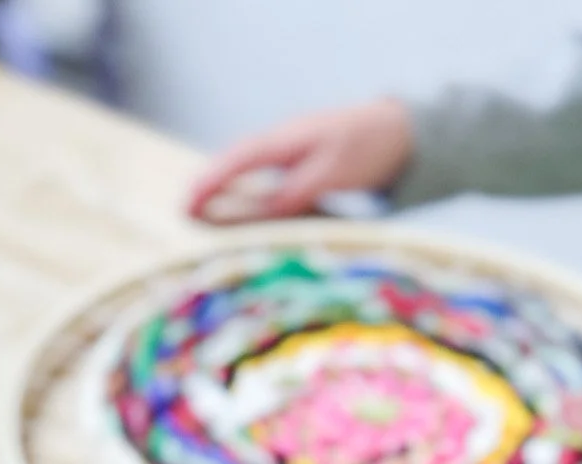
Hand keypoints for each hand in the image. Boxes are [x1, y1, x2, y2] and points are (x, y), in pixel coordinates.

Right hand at [186, 99, 413, 222]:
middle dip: (208, 186)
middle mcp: (282, 143)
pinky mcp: (301, 163)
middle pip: (235, 163)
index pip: (237, 161)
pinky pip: (264, 176)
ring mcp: (291, 151)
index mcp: (285, 141)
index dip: (211, 183)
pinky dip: (246, 190)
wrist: (398, 131)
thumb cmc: (367, 147)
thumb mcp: (331, 173)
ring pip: (248, 169)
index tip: (188, 203)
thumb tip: (262, 214)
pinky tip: (239, 207)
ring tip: (200, 213)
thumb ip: (296, 192)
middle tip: (183, 212)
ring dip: (224, 190)